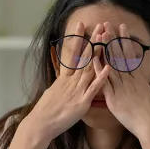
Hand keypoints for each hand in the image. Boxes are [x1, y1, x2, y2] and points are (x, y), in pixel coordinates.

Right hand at [27, 21, 110, 141]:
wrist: (41, 124)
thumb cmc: (46, 111)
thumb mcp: (53, 92)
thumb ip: (61, 83)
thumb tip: (63, 78)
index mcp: (64, 78)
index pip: (72, 53)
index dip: (77, 38)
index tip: (81, 24)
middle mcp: (71, 81)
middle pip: (84, 57)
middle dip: (92, 41)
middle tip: (99, 25)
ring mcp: (77, 90)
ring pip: (90, 68)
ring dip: (99, 53)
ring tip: (106, 39)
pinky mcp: (82, 102)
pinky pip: (93, 88)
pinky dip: (101, 78)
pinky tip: (108, 67)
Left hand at [92, 22, 149, 140]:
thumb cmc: (149, 111)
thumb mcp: (147, 92)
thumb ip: (141, 82)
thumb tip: (139, 76)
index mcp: (137, 77)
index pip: (130, 54)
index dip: (124, 40)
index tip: (121, 27)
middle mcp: (129, 79)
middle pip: (120, 55)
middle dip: (113, 39)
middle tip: (108, 24)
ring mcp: (121, 87)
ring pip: (112, 65)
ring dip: (106, 49)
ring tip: (101, 34)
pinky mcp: (113, 97)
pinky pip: (105, 82)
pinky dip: (99, 70)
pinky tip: (94, 59)